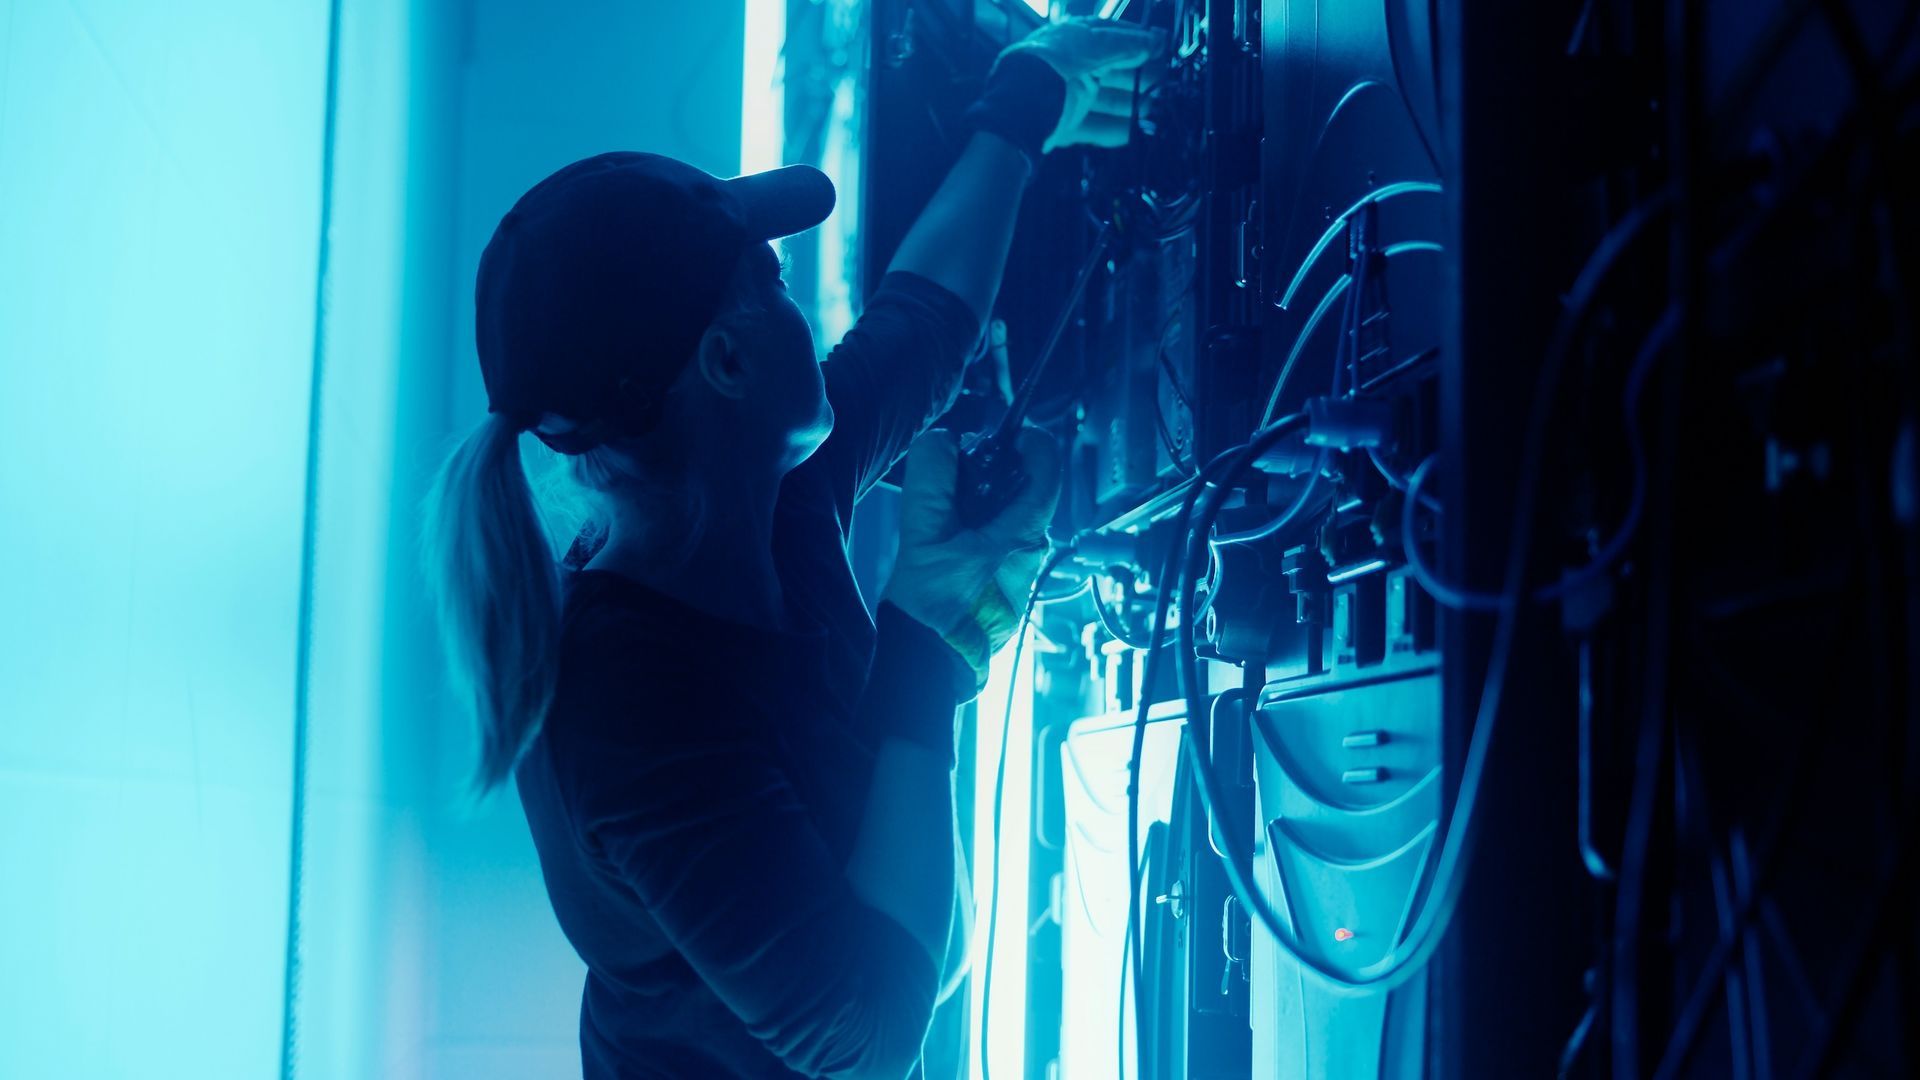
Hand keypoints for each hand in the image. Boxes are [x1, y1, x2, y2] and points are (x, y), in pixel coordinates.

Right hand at [883, 427, 1061, 689]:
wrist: (934, 657)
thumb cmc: (936, 604)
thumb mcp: (924, 532)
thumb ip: (933, 480)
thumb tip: (942, 440)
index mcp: (1023, 532)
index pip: (1046, 468)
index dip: (1027, 441)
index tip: (1002, 433)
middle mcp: (1032, 548)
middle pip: (1026, 487)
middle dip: (993, 471)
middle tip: (957, 470)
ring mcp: (1022, 566)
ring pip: (1012, 513)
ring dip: (983, 500)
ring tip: (946, 507)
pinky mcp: (1008, 580)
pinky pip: (1002, 537)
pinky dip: (980, 525)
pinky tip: (950, 536)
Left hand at [998, 16, 1166, 152]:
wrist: (1020, 104)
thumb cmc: (1057, 64)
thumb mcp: (1096, 46)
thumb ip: (1127, 44)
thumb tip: (1154, 40)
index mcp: (1072, 38)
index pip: (1109, 34)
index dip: (1135, 40)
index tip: (1159, 49)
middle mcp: (1067, 64)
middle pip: (1109, 70)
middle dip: (1136, 77)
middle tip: (1162, 85)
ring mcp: (1063, 96)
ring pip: (1102, 100)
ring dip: (1129, 105)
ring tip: (1152, 111)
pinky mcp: (1061, 124)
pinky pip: (1091, 126)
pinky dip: (1112, 130)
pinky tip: (1133, 134)